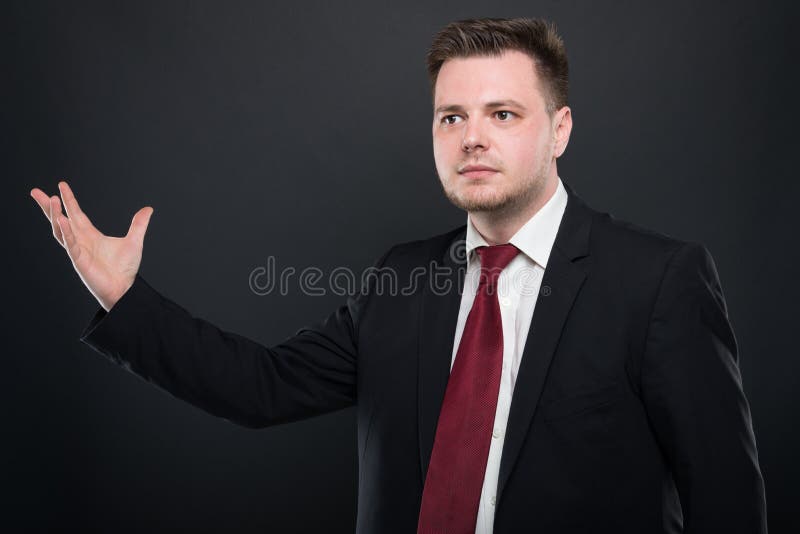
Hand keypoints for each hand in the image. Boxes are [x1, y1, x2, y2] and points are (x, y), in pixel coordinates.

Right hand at [30, 181, 153, 310]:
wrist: (124, 289)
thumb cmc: (124, 269)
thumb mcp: (134, 241)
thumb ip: (139, 224)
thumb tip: (148, 209)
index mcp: (90, 235)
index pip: (76, 213)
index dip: (69, 199)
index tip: (61, 185)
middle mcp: (80, 241)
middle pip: (60, 219)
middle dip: (49, 206)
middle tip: (35, 192)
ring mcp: (77, 251)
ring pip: (61, 230)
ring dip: (55, 215)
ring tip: (51, 199)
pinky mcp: (79, 261)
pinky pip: (70, 244)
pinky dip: (65, 232)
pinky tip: (61, 220)